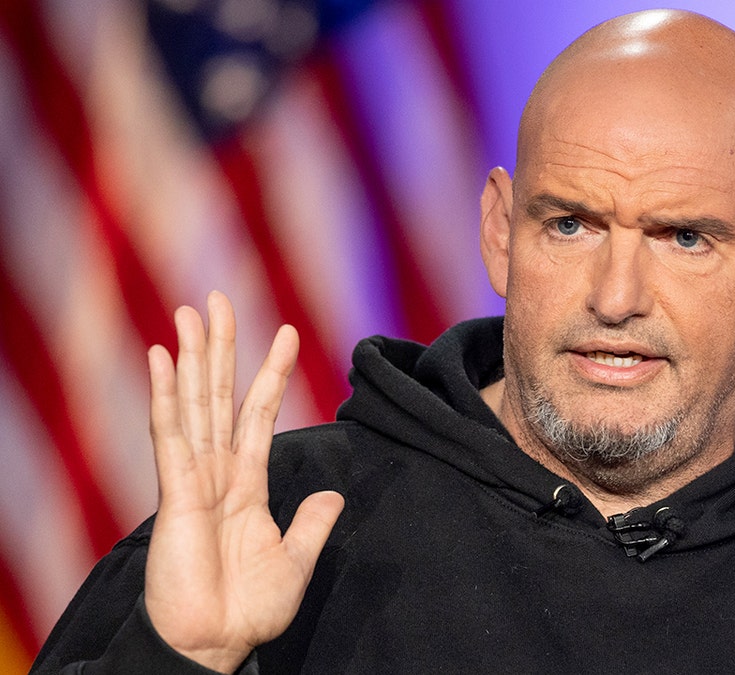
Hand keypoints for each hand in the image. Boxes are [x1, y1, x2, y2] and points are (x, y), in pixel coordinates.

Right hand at [144, 291, 344, 672]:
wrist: (215, 643)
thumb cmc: (247, 608)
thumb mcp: (295, 560)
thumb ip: (312, 524)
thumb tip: (332, 494)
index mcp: (246, 483)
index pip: (258, 413)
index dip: (270, 373)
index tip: (286, 332)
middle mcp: (217, 472)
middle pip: (220, 396)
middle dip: (221, 348)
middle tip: (217, 299)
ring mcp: (193, 479)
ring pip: (194, 404)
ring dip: (193, 357)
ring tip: (191, 311)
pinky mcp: (175, 495)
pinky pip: (171, 436)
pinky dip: (166, 396)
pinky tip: (163, 359)